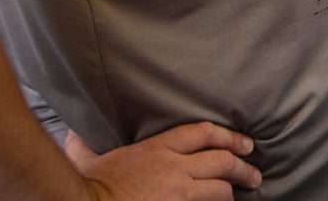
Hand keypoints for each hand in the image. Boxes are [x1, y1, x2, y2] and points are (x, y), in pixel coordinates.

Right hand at [67, 122, 259, 200]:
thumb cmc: (87, 188)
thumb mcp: (88, 160)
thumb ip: (85, 146)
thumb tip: (73, 135)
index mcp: (157, 148)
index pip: (203, 133)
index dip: (228, 136)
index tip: (244, 143)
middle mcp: (173, 167)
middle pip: (221, 160)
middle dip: (243, 167)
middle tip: (254, 174)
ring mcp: (177, 193)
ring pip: (219, 188)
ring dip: (231, 192)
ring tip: (241, 194)